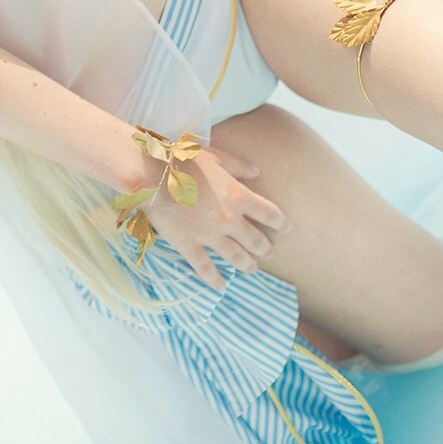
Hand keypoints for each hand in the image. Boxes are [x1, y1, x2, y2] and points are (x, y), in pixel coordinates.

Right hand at [139, 143, 289, 291]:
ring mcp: (210, 235)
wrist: (153, 176)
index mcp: (238, 197)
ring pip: (236, 257)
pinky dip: (215, 279)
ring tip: (252, 269)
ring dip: (247, 265)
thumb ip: (239, 166)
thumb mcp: (216, 158)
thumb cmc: (184, 161)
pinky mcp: (189, 245)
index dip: (282, 222)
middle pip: (255, 240)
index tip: (289, 228)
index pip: (269, 214)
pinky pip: (205, 268)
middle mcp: (229, 220)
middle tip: (269, 253)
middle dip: (265, 249)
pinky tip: (221, 286)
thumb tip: (257, 172)